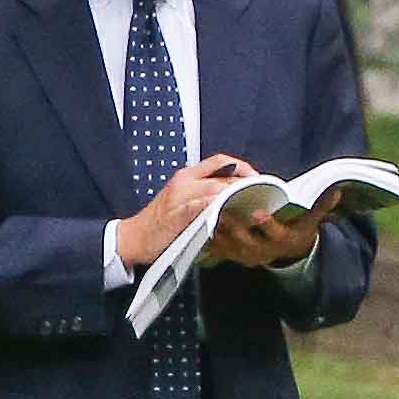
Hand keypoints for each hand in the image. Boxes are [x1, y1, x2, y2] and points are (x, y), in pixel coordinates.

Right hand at [108, 155, 253, 273]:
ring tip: (254, 204)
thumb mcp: (185, 199)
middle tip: (264, 196)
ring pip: (215, 188)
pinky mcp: (176, 215)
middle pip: (224, 176)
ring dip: (237, 195)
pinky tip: (229, 211)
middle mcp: (184, 182)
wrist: (134, 237)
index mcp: (187, 176)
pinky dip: (216, 207)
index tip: (258, 179)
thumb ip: (206, 193)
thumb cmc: (161, 221)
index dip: (243, 167)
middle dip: (247, 185)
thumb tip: (235, 193)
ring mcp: (179, 198)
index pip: (221, 161)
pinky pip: (199, 206)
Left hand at [206, 193, 337, 269]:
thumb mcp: (311, 220)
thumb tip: (335, 191)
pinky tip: (200, 223)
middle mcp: (264, 251)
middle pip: (246, 241)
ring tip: (208, 213)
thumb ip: (321, 206)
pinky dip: (208, 236)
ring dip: (218, 230)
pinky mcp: (232, 255)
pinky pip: (217, 248)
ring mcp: (245, 255)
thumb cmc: (297, 229)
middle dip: (234, 227)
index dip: (266, 224)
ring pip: (228, 245)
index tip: (257, 212)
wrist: (287, 251)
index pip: (275, 234)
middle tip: (223, 210)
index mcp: (282, 240)